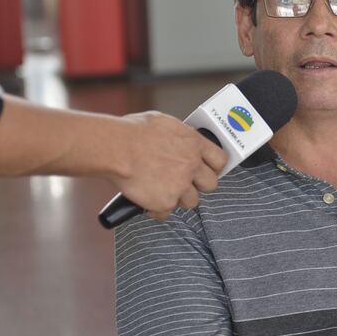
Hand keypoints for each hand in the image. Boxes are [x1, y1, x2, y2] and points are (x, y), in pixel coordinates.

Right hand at [109, 112, 227, 219]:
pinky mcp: (166, 201)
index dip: (214, 167)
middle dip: (199, 185)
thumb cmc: (132, 132)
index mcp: (193, 143)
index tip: (208, 170)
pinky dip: (157, 208)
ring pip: (191, 201)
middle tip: (185, 182)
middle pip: (211, 184)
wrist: (116, 148)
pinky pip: (166, 212)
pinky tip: (147, 199)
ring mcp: (180, 185)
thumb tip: (182, 140)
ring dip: (178, 197)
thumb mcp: (164, 123)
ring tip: (161, 189)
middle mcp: (191, 165)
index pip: (220, 160)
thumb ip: (180, 136)